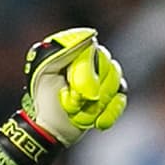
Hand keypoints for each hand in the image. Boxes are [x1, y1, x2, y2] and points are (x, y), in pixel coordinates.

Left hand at [0, 28, 126, 164]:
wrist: (49, 127)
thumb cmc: (44, 98)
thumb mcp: (45, 71)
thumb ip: (63, 51)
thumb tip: (91, 37)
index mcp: (78, 52)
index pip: (95, 53)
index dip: (87, 74)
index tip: (74, 89)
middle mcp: (95, 62)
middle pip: (110, 68)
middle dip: (91, 92)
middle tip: (71, 105)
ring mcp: (105, 79)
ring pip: (116, 84)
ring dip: (96, 104)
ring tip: (77, 113)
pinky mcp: (111, 97)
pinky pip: (121, 100)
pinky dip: (109, 113)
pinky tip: (97, 122)